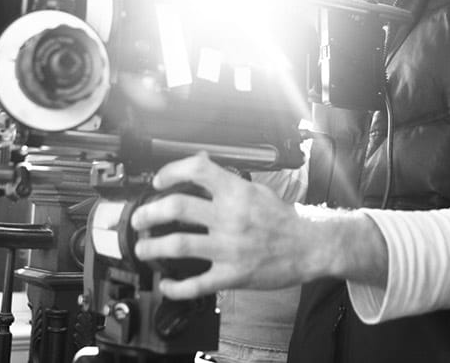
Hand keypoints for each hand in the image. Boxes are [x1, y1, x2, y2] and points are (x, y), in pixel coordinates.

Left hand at [130, 152, 329, 299]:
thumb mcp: (256, 189)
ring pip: (179, 245)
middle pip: (177, 208)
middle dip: (149, 213)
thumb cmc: (283, 219)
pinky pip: (197, 284)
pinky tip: (166, 285)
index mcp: (236, 193)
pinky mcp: (233, 275)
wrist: (309, 247)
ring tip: (143, 247)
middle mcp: (230, 217)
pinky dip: (176, 287)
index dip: (172, 172)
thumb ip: (226, 178)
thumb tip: (201, 163)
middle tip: (140, 219)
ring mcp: (229, 248)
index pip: (197, 170)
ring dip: (152, 247)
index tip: (159, 181)